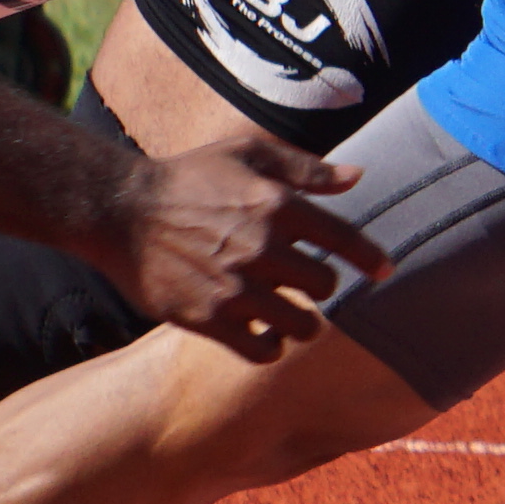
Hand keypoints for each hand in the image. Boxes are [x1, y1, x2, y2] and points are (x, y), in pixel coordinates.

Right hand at [94, 133, 381, 363]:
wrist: (119, 210)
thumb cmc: (187, 176)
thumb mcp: (247, 153)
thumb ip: (305, 168)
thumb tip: (358, 176)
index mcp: (277, 204)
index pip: (344, 239)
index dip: (371, 259)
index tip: (385, 272)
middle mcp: (262, 246)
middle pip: (324, 286)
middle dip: (320, 286)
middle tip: (304, 283)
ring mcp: (236, 286)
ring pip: (301, 324)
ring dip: (302, 322)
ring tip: (291, 315)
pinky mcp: (209, 318)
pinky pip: (263, 349)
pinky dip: (271, 345)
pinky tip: (264, 333)